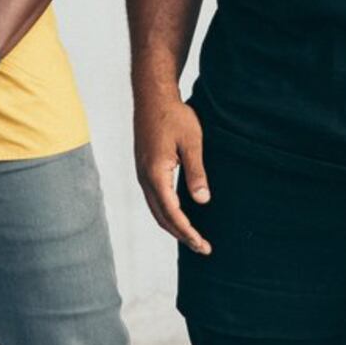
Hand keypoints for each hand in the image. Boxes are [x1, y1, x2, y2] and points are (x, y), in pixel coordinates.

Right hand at [134, 88, 211, 253]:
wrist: (153, 97)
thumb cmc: (174, 116)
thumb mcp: (192, 142)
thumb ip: (196, 172)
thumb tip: (202, 201)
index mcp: (156, 174)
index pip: (172, 213)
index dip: (188, 232)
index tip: (203, 245)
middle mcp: (145, 178)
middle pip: (162, 217)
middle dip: (182, 235)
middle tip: (203, 248)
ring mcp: (142, 174)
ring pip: (156, 210)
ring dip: (174, 226)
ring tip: (193, 237)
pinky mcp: (145, 169)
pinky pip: (155, 199)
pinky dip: (168, 213)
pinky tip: (181, 215)